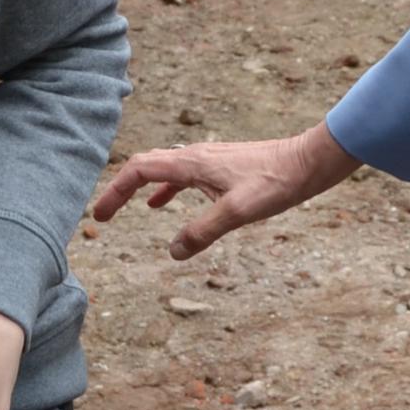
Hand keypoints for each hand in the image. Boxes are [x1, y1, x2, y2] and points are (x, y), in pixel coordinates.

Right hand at [91, 121, 361, 258]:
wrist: (309, 162)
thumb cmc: (277, 183)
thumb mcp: (238, 212)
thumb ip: (203, 232)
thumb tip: (173, 252)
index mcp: (191, 164)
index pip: (138, 170)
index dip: (115, 191)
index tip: (100, 215)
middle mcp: (194, 156)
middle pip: (144, 166)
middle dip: (120, 189)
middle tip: (103, 215)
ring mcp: (207, 159)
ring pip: (161, 170)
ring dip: (139, 188)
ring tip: (125, 208)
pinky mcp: (220, 167)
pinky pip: (180, 176)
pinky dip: (163, 190)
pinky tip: (161, 205)